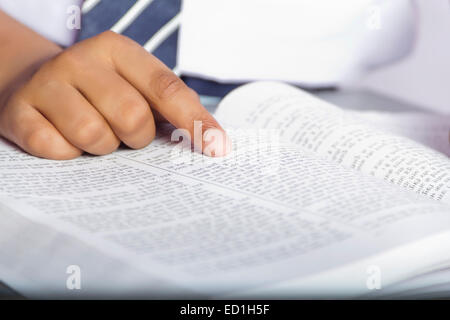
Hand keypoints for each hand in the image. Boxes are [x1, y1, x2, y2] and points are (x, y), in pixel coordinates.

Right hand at [0, 31, 229, 159]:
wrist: (32, 83)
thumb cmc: (97, 92)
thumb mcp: (132, 86)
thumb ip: (166, 107)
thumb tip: (210, 141)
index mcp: (117, 50)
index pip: (167, 89)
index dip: (196, 121)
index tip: (218, 148)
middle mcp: (81, 60)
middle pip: (132, 116)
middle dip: (137, 137)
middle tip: (128, 136)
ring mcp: (47, 84)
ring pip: (93, 135)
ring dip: (102, 148)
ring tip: (96, 137)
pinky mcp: (19, 112)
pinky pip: (57, 150)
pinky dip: (69, 154)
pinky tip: (65, 141)